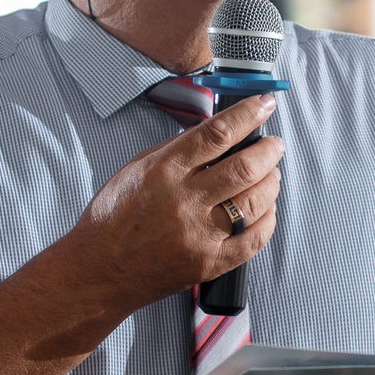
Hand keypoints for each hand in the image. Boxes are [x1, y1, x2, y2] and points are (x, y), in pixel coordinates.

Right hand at [60, 94, 282, 318]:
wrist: (100, 270)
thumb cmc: (114, 218)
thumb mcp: (137, 169)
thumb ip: (176, 151)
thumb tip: (215, 133)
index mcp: (164, 171)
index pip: (218, 133)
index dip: (248, 114)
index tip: (264, 104)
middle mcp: (184, 200)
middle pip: (244, 166)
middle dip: (269, 150)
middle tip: (274, 144)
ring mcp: (199, 234)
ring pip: (254, 201)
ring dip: (271, 182)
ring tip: (271, 174)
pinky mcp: (208, 263)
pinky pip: (253, 240)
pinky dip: (267, 220)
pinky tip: (266, 210)